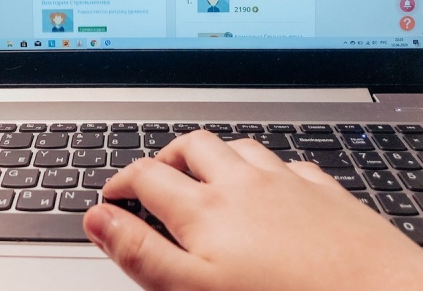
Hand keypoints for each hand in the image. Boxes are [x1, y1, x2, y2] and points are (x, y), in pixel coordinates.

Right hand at [84, 130, 422, 290]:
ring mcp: (287, 180)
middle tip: (156, 178)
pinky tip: (273, 186)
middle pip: (192, 146)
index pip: (147, 176)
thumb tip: (100, 221)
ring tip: (209, 176)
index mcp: (208, 207)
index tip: (111, 196)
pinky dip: (268, 169)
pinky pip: (287, 164)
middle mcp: (244, 182)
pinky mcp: (323, 189)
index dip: (120, 182)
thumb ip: (141, 253)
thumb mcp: (195, 289)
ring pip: (239, 147)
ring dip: (216, 156)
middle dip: (166, 156)